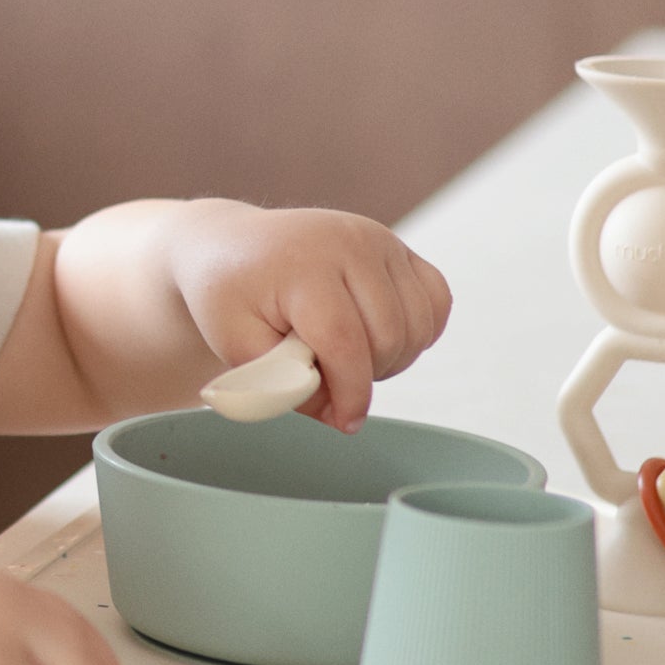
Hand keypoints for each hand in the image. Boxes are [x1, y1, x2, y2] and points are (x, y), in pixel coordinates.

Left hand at [169, 203, 450, 432]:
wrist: (232, 245)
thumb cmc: (228, 296)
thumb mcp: (235, 345)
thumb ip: (284, 384)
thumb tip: (341, 417)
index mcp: (304, 267)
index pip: (344, 341)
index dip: (351, 392)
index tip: (346, 423)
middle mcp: (350, 244)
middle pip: (387, 336)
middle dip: (365, 377)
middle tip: (327, 380)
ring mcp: (379, 240)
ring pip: (417, 324)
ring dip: (393, 359)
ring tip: (348, 360)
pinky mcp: (397, 247)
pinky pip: (436, 301)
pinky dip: (419, 333)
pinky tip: (382, 341)